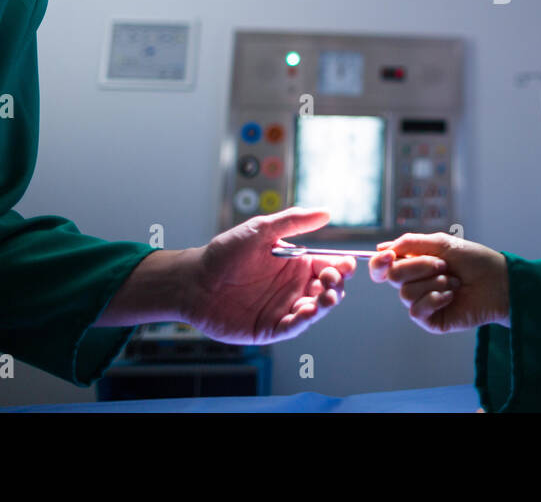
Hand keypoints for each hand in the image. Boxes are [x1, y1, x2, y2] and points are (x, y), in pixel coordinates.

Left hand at [187, 207, 355, 344]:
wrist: (193, 281)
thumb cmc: (224, 253)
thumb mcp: (260, 230)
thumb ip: (293, 221)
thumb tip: (325, 212)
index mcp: (296, 263)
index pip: (329, 265)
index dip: (342, 266)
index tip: (347, 264)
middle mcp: (293, 286)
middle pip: (328, 289)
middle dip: (336, 285)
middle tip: (330, 279)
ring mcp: (283, 308)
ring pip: (316, 309)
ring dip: (326, 304)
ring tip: (327, 297)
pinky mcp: (270, 328)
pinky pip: (294, 326)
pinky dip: (305, 320)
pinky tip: (309, 311)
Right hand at [369, 232, 508, 333]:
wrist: (498, 281)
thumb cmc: (474, 260)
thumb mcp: (442, 244)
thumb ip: (410, 243)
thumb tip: (381, 248)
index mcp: (415, 264)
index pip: (384, 266)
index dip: (380, 262)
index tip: (388, 255)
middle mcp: (415, 283)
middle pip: (392, 276)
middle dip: (419, 266)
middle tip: (443, 265)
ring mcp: (423, 303)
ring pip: (406, 292)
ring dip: (434, 282)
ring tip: (454, 282)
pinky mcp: (431, 320)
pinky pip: (416, 310)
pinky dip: (435, 299)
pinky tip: (452, 296)